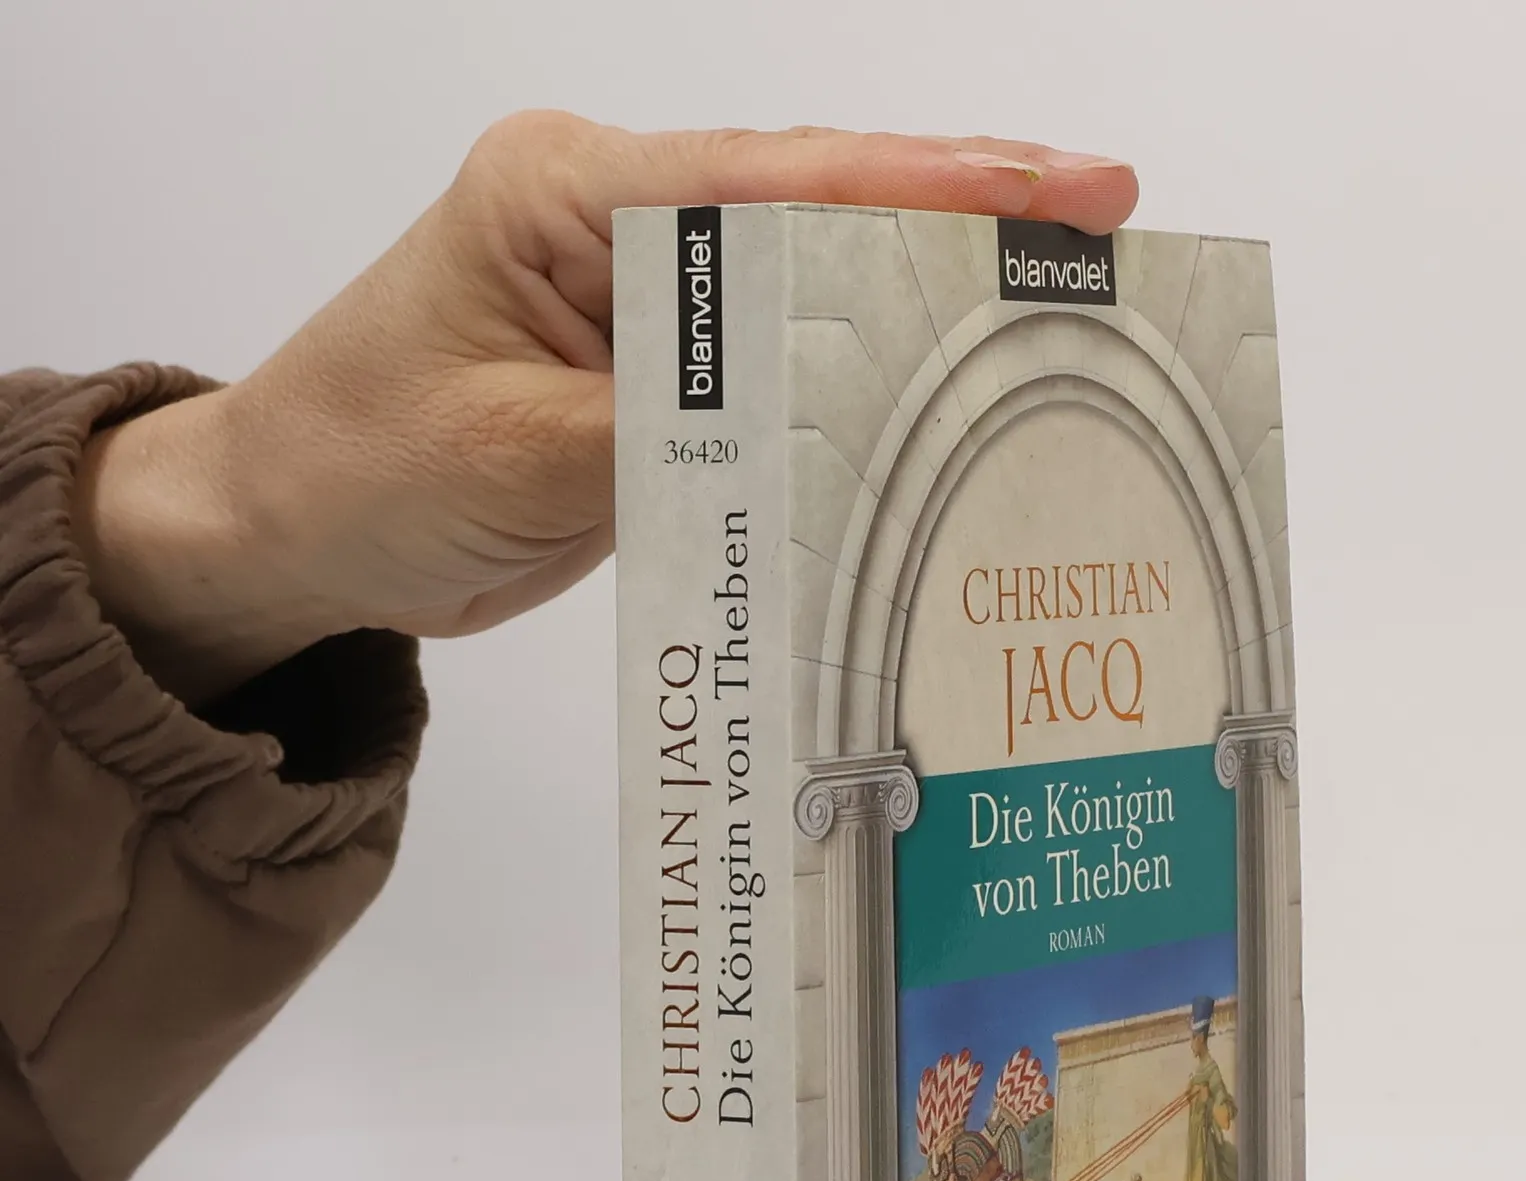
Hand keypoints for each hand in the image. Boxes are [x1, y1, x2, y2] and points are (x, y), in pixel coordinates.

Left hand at [71, 114, 1138, 705]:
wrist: (295, 530)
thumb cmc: (361, 467)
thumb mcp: (511, 457)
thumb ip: (663, 434)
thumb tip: (808, 428)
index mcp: (570, 196)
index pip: (770, 182)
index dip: (920, 185)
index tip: (1053, 187)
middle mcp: (620, 228)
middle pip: (816, 211)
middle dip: (960, 217)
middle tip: (1107, 227)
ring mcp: (645, 305)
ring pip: (811, 290)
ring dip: (925, 301)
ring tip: (1062, 303)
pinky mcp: (660, 382)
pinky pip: (780, 376)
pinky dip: (860, 391)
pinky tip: (946, 401)